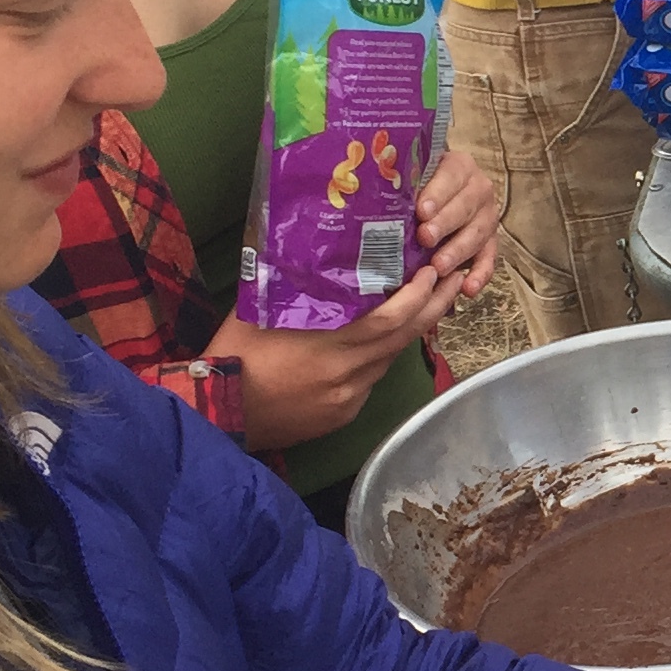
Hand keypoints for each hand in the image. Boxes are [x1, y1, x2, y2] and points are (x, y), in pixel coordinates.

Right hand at [206, 266, 461, 453]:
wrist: (216, 415)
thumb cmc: (232, 356)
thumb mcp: (260, 309)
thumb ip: (293, 285)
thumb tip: (312, 253)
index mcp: (331, 347)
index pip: (392, 320)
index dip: (419, 296)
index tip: (434, 270)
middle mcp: (348, 376)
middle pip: (404, 340)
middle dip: (433, 307)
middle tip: (453, 278)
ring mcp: (347, 400)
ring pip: (387, 360)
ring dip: (408, 333)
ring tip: (425, 304)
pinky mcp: (341, 417)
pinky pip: (369, 382)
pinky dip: (377, 359)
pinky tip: (377, 343)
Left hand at [414, 147, 498, 297]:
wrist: (437, 196)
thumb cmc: (416, 187)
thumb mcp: (412, 178)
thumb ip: (401, 184)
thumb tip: (368, 196)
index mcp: (459, 166)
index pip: (451, 176)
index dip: (438, 193)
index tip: (421, 211)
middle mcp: (478, 189)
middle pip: (466, 205)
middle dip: (445, 223)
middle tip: (425, 238)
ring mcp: (487, 216)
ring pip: (478, 233)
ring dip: (458, 251)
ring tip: (439, 267)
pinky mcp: (490, 242)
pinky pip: (489, 259)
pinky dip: (480, 275)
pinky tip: (468, 289)